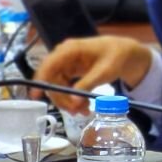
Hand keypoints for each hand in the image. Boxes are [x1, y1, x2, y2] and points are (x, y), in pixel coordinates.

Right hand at [33, 36, 152, 112]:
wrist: (125, 53)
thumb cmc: (116, 56)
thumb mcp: (104, 71)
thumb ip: (87, 85)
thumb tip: (73, 102)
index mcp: (70, 50)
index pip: (48, 65)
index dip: (40, 80)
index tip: (36, 96)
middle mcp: (63, 56)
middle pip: (51, 80)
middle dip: (61, 98)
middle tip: (76, 111)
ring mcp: (65, 64)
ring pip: (57, 86)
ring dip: (68, 101)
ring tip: (84, 111)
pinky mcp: (69, 72)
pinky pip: (64, 87)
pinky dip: (72, 98)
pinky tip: (83, 106)